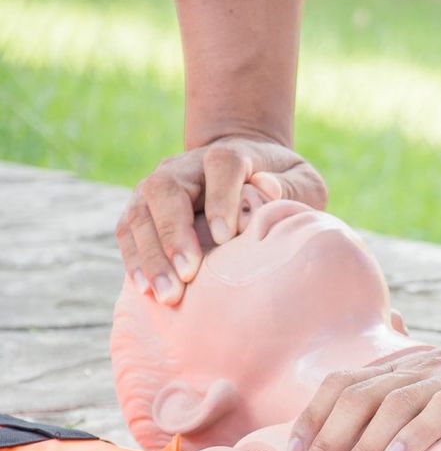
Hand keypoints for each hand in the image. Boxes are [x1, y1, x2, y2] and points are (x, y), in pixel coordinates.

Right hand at [115, 134, 326, 304]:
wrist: (245, 170)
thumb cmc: (281, 185)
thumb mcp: (302, 182)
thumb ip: (292, 186)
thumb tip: (266, 189)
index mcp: (229, 156)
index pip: (221, 166)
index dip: (221, 199)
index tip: (226, 237)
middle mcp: (186, 167)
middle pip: (166, 189)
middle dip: (173, 233)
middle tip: (187, 275)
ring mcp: (159, 186)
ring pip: (141, 212)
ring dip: (151, 254)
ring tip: (166, 294)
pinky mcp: (143, 208)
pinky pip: (128, 230)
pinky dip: (135, 258)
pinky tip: (145, 288)